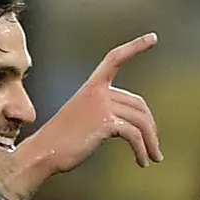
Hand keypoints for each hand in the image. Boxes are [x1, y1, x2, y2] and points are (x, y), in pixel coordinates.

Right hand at [21, 33, 162, 180]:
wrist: (44, 152)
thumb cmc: (62, 141)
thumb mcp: (83, 118)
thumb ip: (105, 112)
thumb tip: (131, 125)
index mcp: (91, 87)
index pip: (115, 59)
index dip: (135, 47)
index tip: (153, 37)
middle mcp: (97, 92)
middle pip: (138, 105)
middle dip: (151, 127)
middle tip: (155, 148)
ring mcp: (101, 106)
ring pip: (140, 121)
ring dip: (150, 142)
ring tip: (154, 158)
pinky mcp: (105, 122)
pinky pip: (134, 135)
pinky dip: (142, 150)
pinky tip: (142, 161)